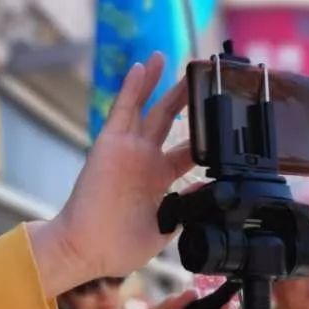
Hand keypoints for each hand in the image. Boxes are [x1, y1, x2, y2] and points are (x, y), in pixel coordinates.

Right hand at [29, 55, 192, 295]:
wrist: (87, 250)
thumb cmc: (119, 247)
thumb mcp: (165, 230)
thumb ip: (186, 209)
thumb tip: (210, 192)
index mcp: (159, 181)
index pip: (188, 151)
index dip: (205, 137)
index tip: (222, 122)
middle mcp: (144, 160)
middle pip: (171, 121)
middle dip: (187, 99)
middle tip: (203, 78)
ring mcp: (127, 150)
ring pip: (148, 108)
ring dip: (159, 83)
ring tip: (170, 58)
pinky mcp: (109, 144)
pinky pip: (122, 110)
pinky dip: (132, 88)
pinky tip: (141, 67)